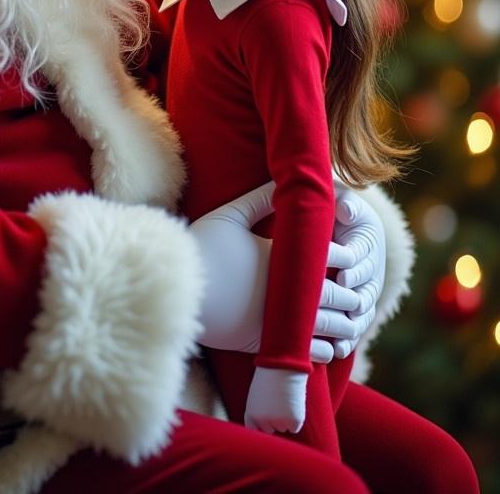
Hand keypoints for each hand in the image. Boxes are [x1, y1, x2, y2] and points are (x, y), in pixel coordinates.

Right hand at [190, 181, 384, 359]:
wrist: (177, 292)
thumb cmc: (201, 249)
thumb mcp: (228, 216)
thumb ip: (258, 199)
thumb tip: (282, 183)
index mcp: (280, 258)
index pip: (328, 256)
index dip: (343, 256)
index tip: (349, 255)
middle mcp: (284, 291)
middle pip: (333, 294)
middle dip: (350, 293)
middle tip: (359, 292)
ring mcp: (276, 320)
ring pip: (326, 326)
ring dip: (344, 324)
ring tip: (353, 321)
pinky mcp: (265, 344)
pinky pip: (305, 353)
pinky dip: (323, 350)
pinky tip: (331, 348)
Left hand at [244, 366, 306, 433]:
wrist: (283, 365)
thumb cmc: (269, 376)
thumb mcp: (256, 396)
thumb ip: (258, 413)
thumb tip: (265, 427)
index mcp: (251, 415)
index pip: (254, 431)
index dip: (260, 426)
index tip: (266, 420)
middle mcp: (263, 422)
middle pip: (269, 430)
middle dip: (273, 420)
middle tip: (277, 402)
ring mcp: (279, 423)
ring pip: (283, 428)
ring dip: (285, 418)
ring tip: (284, 398)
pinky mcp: (293, 421)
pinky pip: (294, 428)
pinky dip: (296, 418)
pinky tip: (293, 402)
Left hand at [311, 183, 385, 362]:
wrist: (340, 228)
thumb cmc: (335, 212)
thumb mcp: (341, 201)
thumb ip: (344, 202)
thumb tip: (345, 210)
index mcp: (366, 241)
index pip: (358, 255)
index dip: (349, 265)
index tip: (341, 275)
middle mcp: (371, 269)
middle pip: (363, 286)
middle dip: (349, 295)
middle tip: (332, 304)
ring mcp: (366, 290)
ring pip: (363, 310)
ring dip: (351, 321)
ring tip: (335, 332)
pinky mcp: (358, 308)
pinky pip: (356, 327)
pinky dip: (348, 339)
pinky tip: (336, 349)